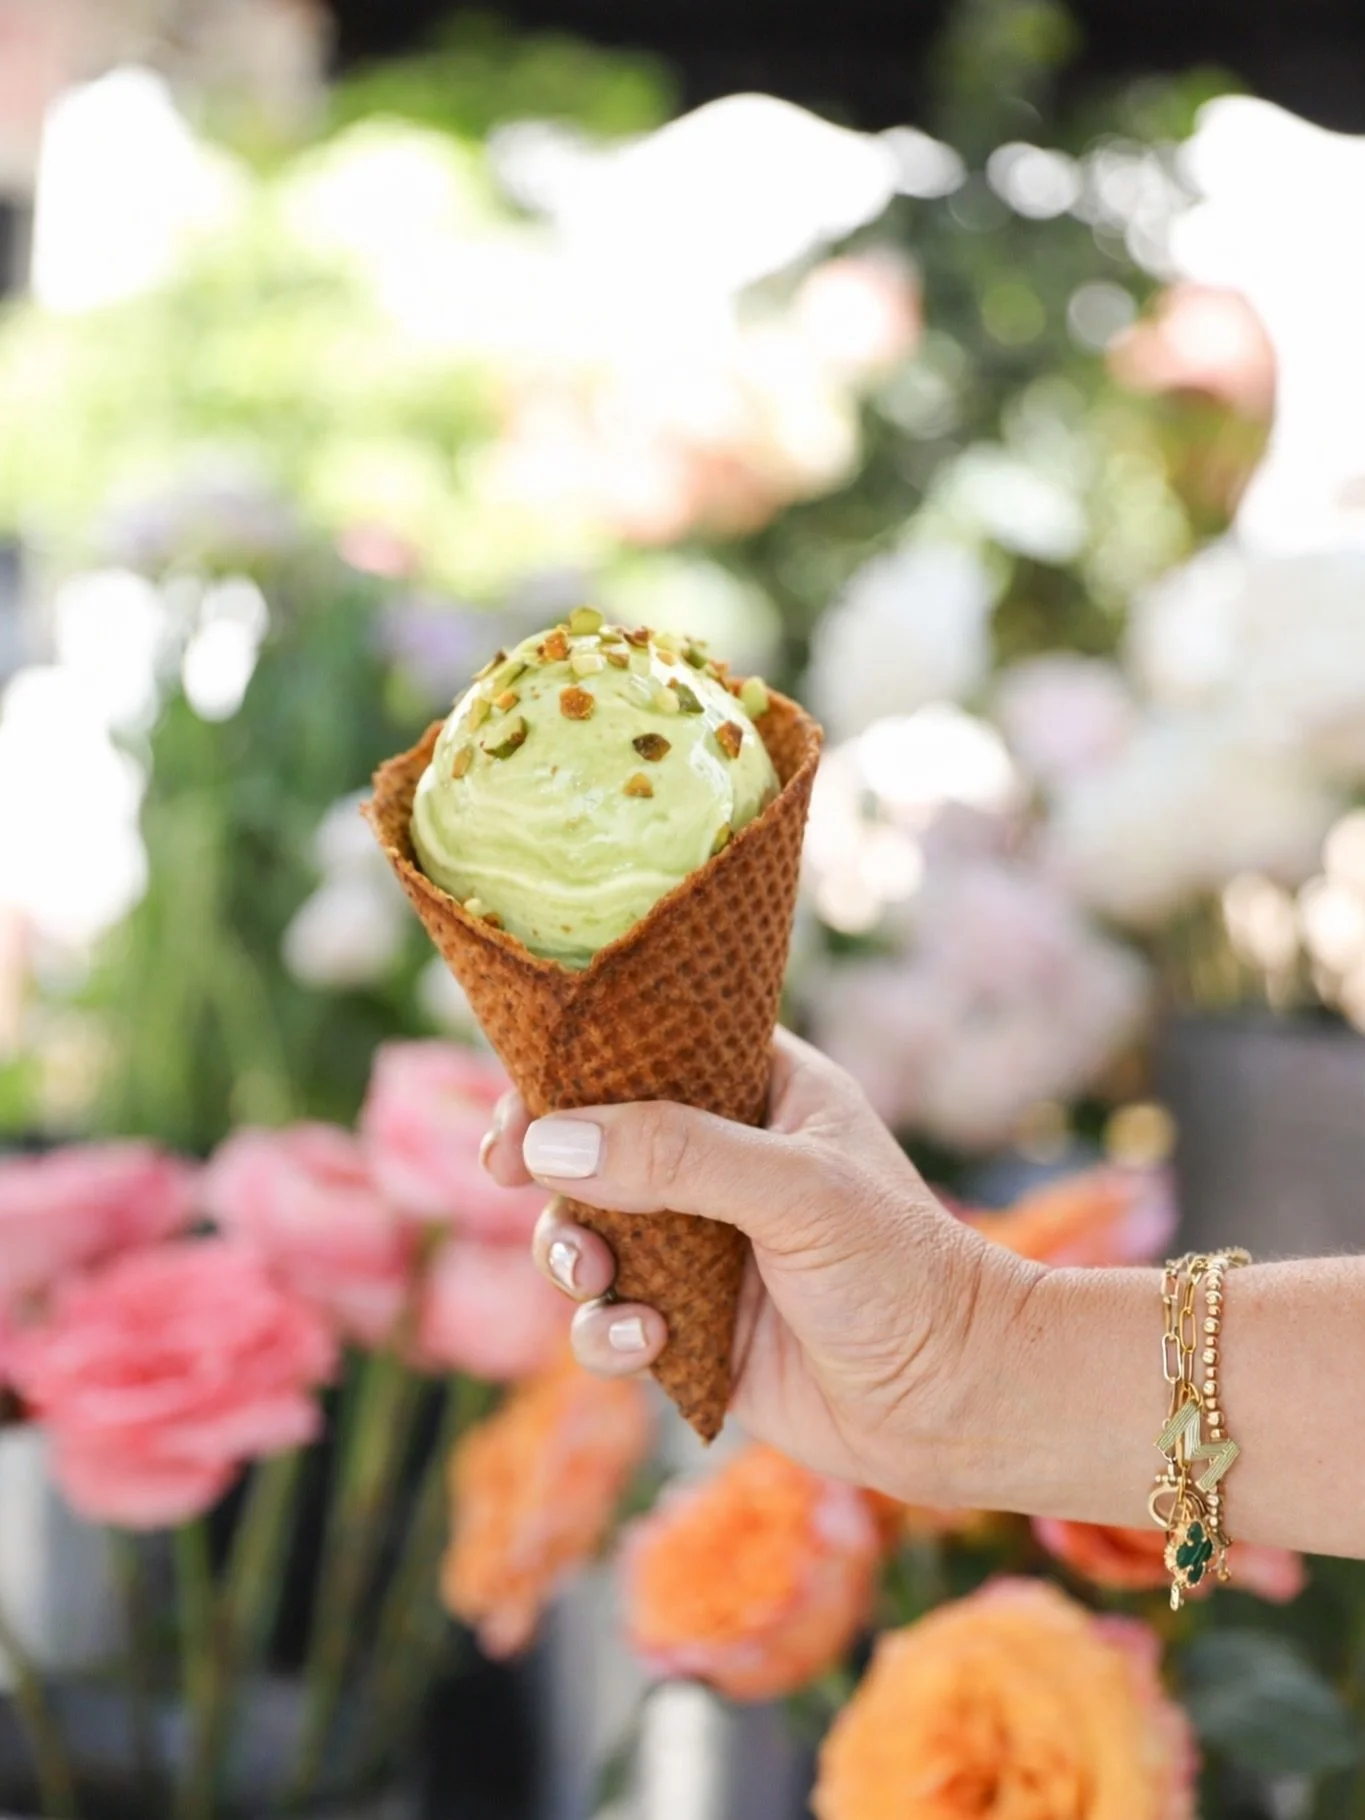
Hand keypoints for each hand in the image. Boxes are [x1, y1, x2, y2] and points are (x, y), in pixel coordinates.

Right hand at [481, 1028, 1035, 1503]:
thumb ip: (675, 1155)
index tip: (523, 1101)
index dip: (574, 1064)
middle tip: (510, 1174)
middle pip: (595, 1140)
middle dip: (549, 1164)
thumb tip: (548, 1141)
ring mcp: (701, 1247)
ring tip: (595, 1275)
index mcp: (761, 1091)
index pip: (648, 1048)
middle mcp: (722, 1162)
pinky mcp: (691, 1330)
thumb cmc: (902, 1271)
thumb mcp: (796, 1191)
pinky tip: (650, 1342)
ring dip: (570, 1253)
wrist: (957, 1404)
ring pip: (587, 1234)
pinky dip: (609, 1332)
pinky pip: (610, 1321)